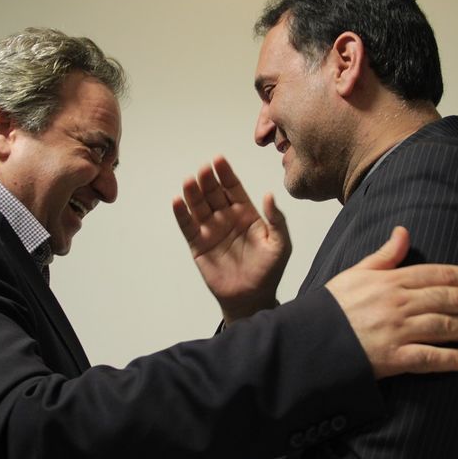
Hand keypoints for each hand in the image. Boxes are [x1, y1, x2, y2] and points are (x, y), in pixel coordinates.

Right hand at [173, 156, 291, 322]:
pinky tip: (178, 201)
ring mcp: (211, 230)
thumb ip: (276, 219)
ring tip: (189, 181)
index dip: (226, 174)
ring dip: (193, 192)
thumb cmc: (269, 271)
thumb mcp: (280, 244)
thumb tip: (269, 195)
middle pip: (213, 193)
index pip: (233, 188)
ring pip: (198, 206)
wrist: (252, 298)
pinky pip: (187, 226)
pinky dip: (181, 213)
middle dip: (208, 180)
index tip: (219, 160)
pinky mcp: (198, 244)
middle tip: (203, 169)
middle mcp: (226, 218)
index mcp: (246, 213)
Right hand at [325, 227, 457, 377]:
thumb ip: (384, 255)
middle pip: (448, 299)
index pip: (438, 274)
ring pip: (445, 327)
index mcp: (390, 281)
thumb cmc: (331, 308)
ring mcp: (396, 331)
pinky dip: (451, 359)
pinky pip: (429, 359)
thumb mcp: (355, 273)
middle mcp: (397, 304)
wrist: (309, 341)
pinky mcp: (391, 359)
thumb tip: (403, 232)